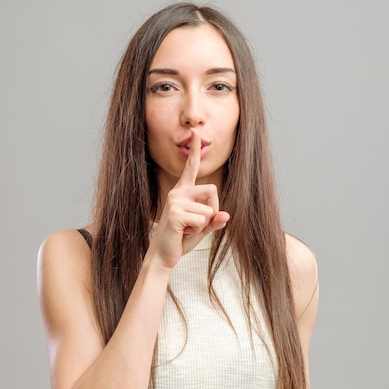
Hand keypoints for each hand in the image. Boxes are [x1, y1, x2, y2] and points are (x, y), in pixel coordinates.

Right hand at [149, 129, 229, 269]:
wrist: (162, 255)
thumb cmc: (180, 240)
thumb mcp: (202, 229)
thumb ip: (214, 220)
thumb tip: (226, 215)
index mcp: (182, 191)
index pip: (191, 168)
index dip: (194, 150)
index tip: (195, 132)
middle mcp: (177, 192)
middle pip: (212, 190)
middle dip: (213, 209)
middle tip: (196, 224)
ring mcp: (175, 201)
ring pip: (209, 209)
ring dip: (203, 224)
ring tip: (186, 229)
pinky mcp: (175, 213)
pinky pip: (203, 220)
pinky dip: (197, 231)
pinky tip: (182, 233)